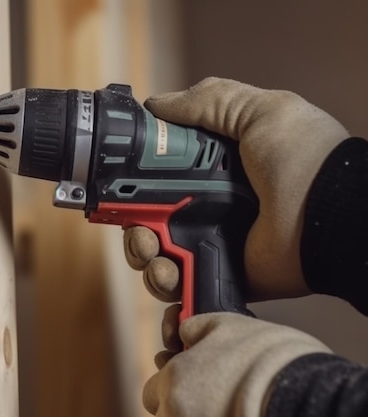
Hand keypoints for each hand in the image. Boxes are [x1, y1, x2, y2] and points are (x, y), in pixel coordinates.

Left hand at [143, 312, 330, 416]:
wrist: (305, 394)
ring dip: (196, 414)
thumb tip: (183, 334)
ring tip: (226, 407)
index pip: (153, 390)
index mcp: (173, 381)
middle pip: (164, 414)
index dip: (169, 385)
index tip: (188, 382)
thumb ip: (194, 328)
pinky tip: (237, 413)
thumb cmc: (269, 358)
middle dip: (178, 407)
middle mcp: (176, 413)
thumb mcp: (226, 324)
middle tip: (206, 398)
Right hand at [144, 77, 349, 299]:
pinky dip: (163, 283)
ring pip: (154, 253)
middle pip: (147, 217)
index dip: (135, 178)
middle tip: (138, 228)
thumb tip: (156, 104)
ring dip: (142, 254)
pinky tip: (169, 274)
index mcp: (213, 168)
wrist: (333, 219)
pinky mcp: (217, 274)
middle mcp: (207, 205)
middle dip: (132, 225)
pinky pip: (177, 283)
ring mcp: (210, 242)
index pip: (157, 174)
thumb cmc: (305, 161)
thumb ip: (209, 101)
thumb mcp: (262, 111)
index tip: (120, 181)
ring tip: (154, 253)